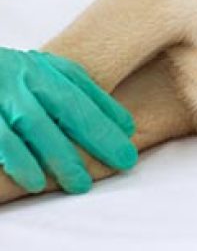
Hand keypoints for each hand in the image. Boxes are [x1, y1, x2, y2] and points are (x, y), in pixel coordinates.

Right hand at [0, 48, 136, 193]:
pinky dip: (19, 161)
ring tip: (81, 183)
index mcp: (39, 66)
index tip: (130, 132)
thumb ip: (70, 88)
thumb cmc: (5, 77)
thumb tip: (120, 121)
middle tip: (125, 160)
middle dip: (98, 135)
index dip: (107, 110)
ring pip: (37, 125)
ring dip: (62, 156)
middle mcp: (21, 75)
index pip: (80, 88)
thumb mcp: (36, 71)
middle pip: (67, 107)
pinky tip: (35, 182)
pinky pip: (1, 139)